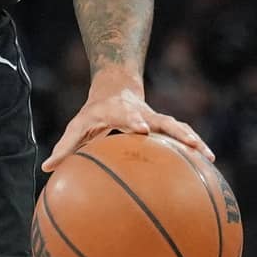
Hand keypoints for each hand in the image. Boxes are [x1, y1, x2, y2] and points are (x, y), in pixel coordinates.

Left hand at [42, 79, 212, 172]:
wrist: (116, 87)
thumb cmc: (94, 113)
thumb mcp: (78, 126)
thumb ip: (65, 147)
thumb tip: (47, 169)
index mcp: (119, 112)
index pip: (127, 115)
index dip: (134, 121)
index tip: (141, 129)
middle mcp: (141, 113)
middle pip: (160, 119)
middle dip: (172, 129)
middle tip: (185, 141)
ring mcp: (156, 118)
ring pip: (177, 126)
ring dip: (191, 138)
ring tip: (207, 154)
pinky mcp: (165, 125)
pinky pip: (182, 135)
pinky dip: (196, 146)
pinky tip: (210, 161)